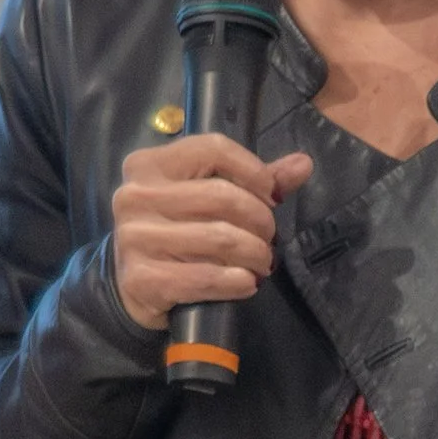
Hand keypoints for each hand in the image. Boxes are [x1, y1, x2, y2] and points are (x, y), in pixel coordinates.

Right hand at [112, 131, 313, 334]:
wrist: (134, 288)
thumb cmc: (177, 233)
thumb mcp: (209, 199)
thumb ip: (253, 181)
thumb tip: (303, 164)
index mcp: (148, 165)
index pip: (213, 149)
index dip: (254, 171)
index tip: (271, 196)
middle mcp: (135, 196)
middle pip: (222, 196)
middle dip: (260, 220)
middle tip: (269, 238)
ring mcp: (135, 238)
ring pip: (220, 237)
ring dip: (254, 254)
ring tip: (261, 263)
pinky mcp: (141, 278)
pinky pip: (206, 277)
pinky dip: (237, 282)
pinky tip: (245, 283)